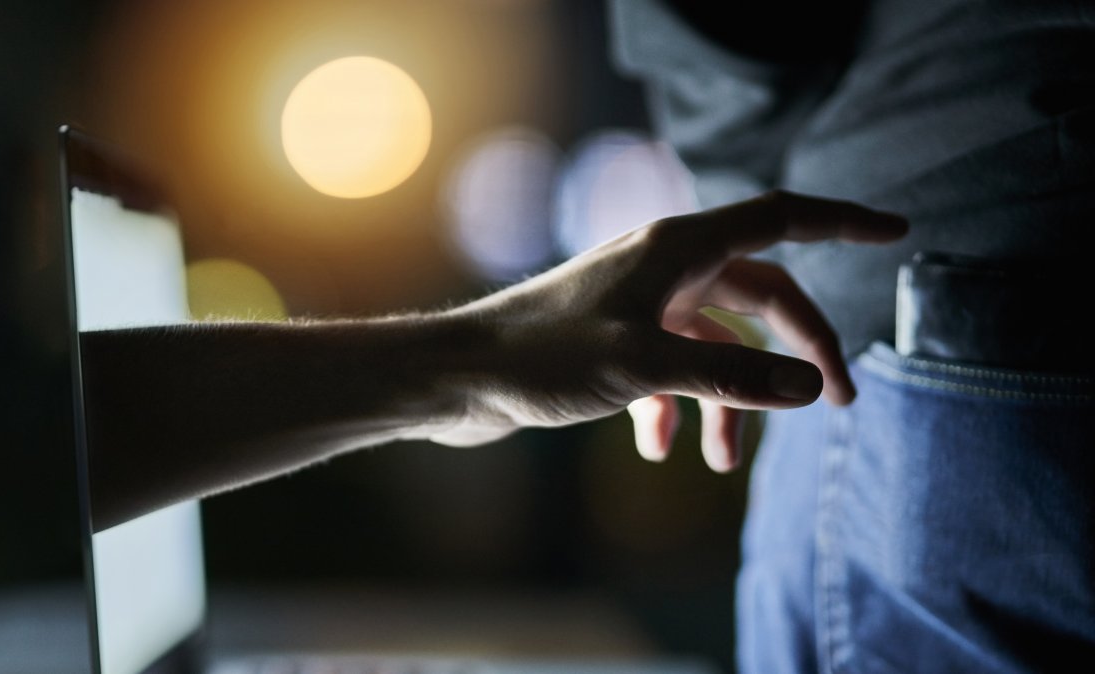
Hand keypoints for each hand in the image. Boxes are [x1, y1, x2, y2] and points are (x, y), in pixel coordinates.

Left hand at [432, 191, 906, 469]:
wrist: (456, 379)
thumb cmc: (540, 359)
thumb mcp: (647, 367)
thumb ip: (733, 375)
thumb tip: (812, 386)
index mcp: (677, 248)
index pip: (780, 219)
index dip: (842, 223)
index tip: (896, 233)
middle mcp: (661, 267)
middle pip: (760, 294)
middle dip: (799, 347)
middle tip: (838, 401)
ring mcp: (637, 303)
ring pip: (714, 343)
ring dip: (731, 399)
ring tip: (726, 464)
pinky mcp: (612, 341)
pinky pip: (671, 369)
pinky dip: (678, 409)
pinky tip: (658, 450)